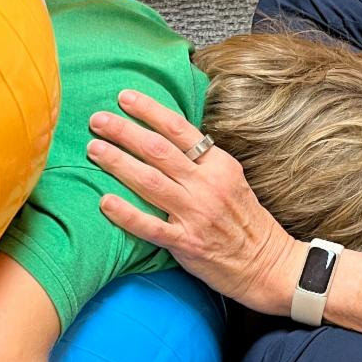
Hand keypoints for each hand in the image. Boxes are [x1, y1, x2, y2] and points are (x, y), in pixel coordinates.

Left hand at [87, 90, 305, 315]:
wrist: (267, 263)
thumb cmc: (245, 220)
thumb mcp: (231, 180)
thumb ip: (202, 161)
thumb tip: (166, 138)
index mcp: (218, 165)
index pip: (178, 129)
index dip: (149, 110)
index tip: (124, 98)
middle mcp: (206, 185)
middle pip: (158, 150)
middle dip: (124, 131)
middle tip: (97, 120)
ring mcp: (195, 214)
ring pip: (149, 181)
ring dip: (118, 162)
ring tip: (93, 149)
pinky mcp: (186, 243)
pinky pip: (150, 226)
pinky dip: (125, 213)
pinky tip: (104, 202)